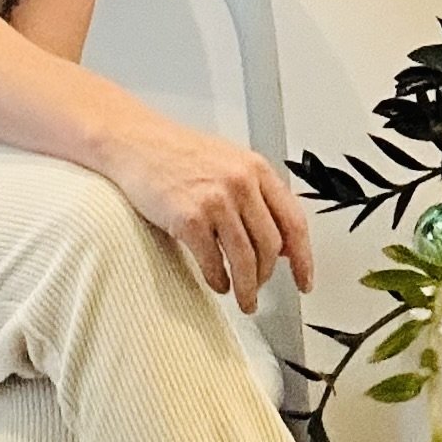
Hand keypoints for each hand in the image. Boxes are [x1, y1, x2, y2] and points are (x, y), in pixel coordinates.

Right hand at [99, 104, 314, 312]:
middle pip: (271, 246)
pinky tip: (217, 282)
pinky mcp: (189, 218)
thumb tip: (284, 244)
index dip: (304, 258)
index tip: (305, 281)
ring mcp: (215, 200)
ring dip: (247, 289)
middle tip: (260, 291)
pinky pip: (213, 263)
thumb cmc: (179, 153)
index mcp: (256, 168)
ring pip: (246, 260)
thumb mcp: (229, 162)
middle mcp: (241, 182)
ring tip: (244, 299)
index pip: (294, 221)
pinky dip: (218, 280)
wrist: (136, 142)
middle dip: (266, 277)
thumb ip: (259, 196)